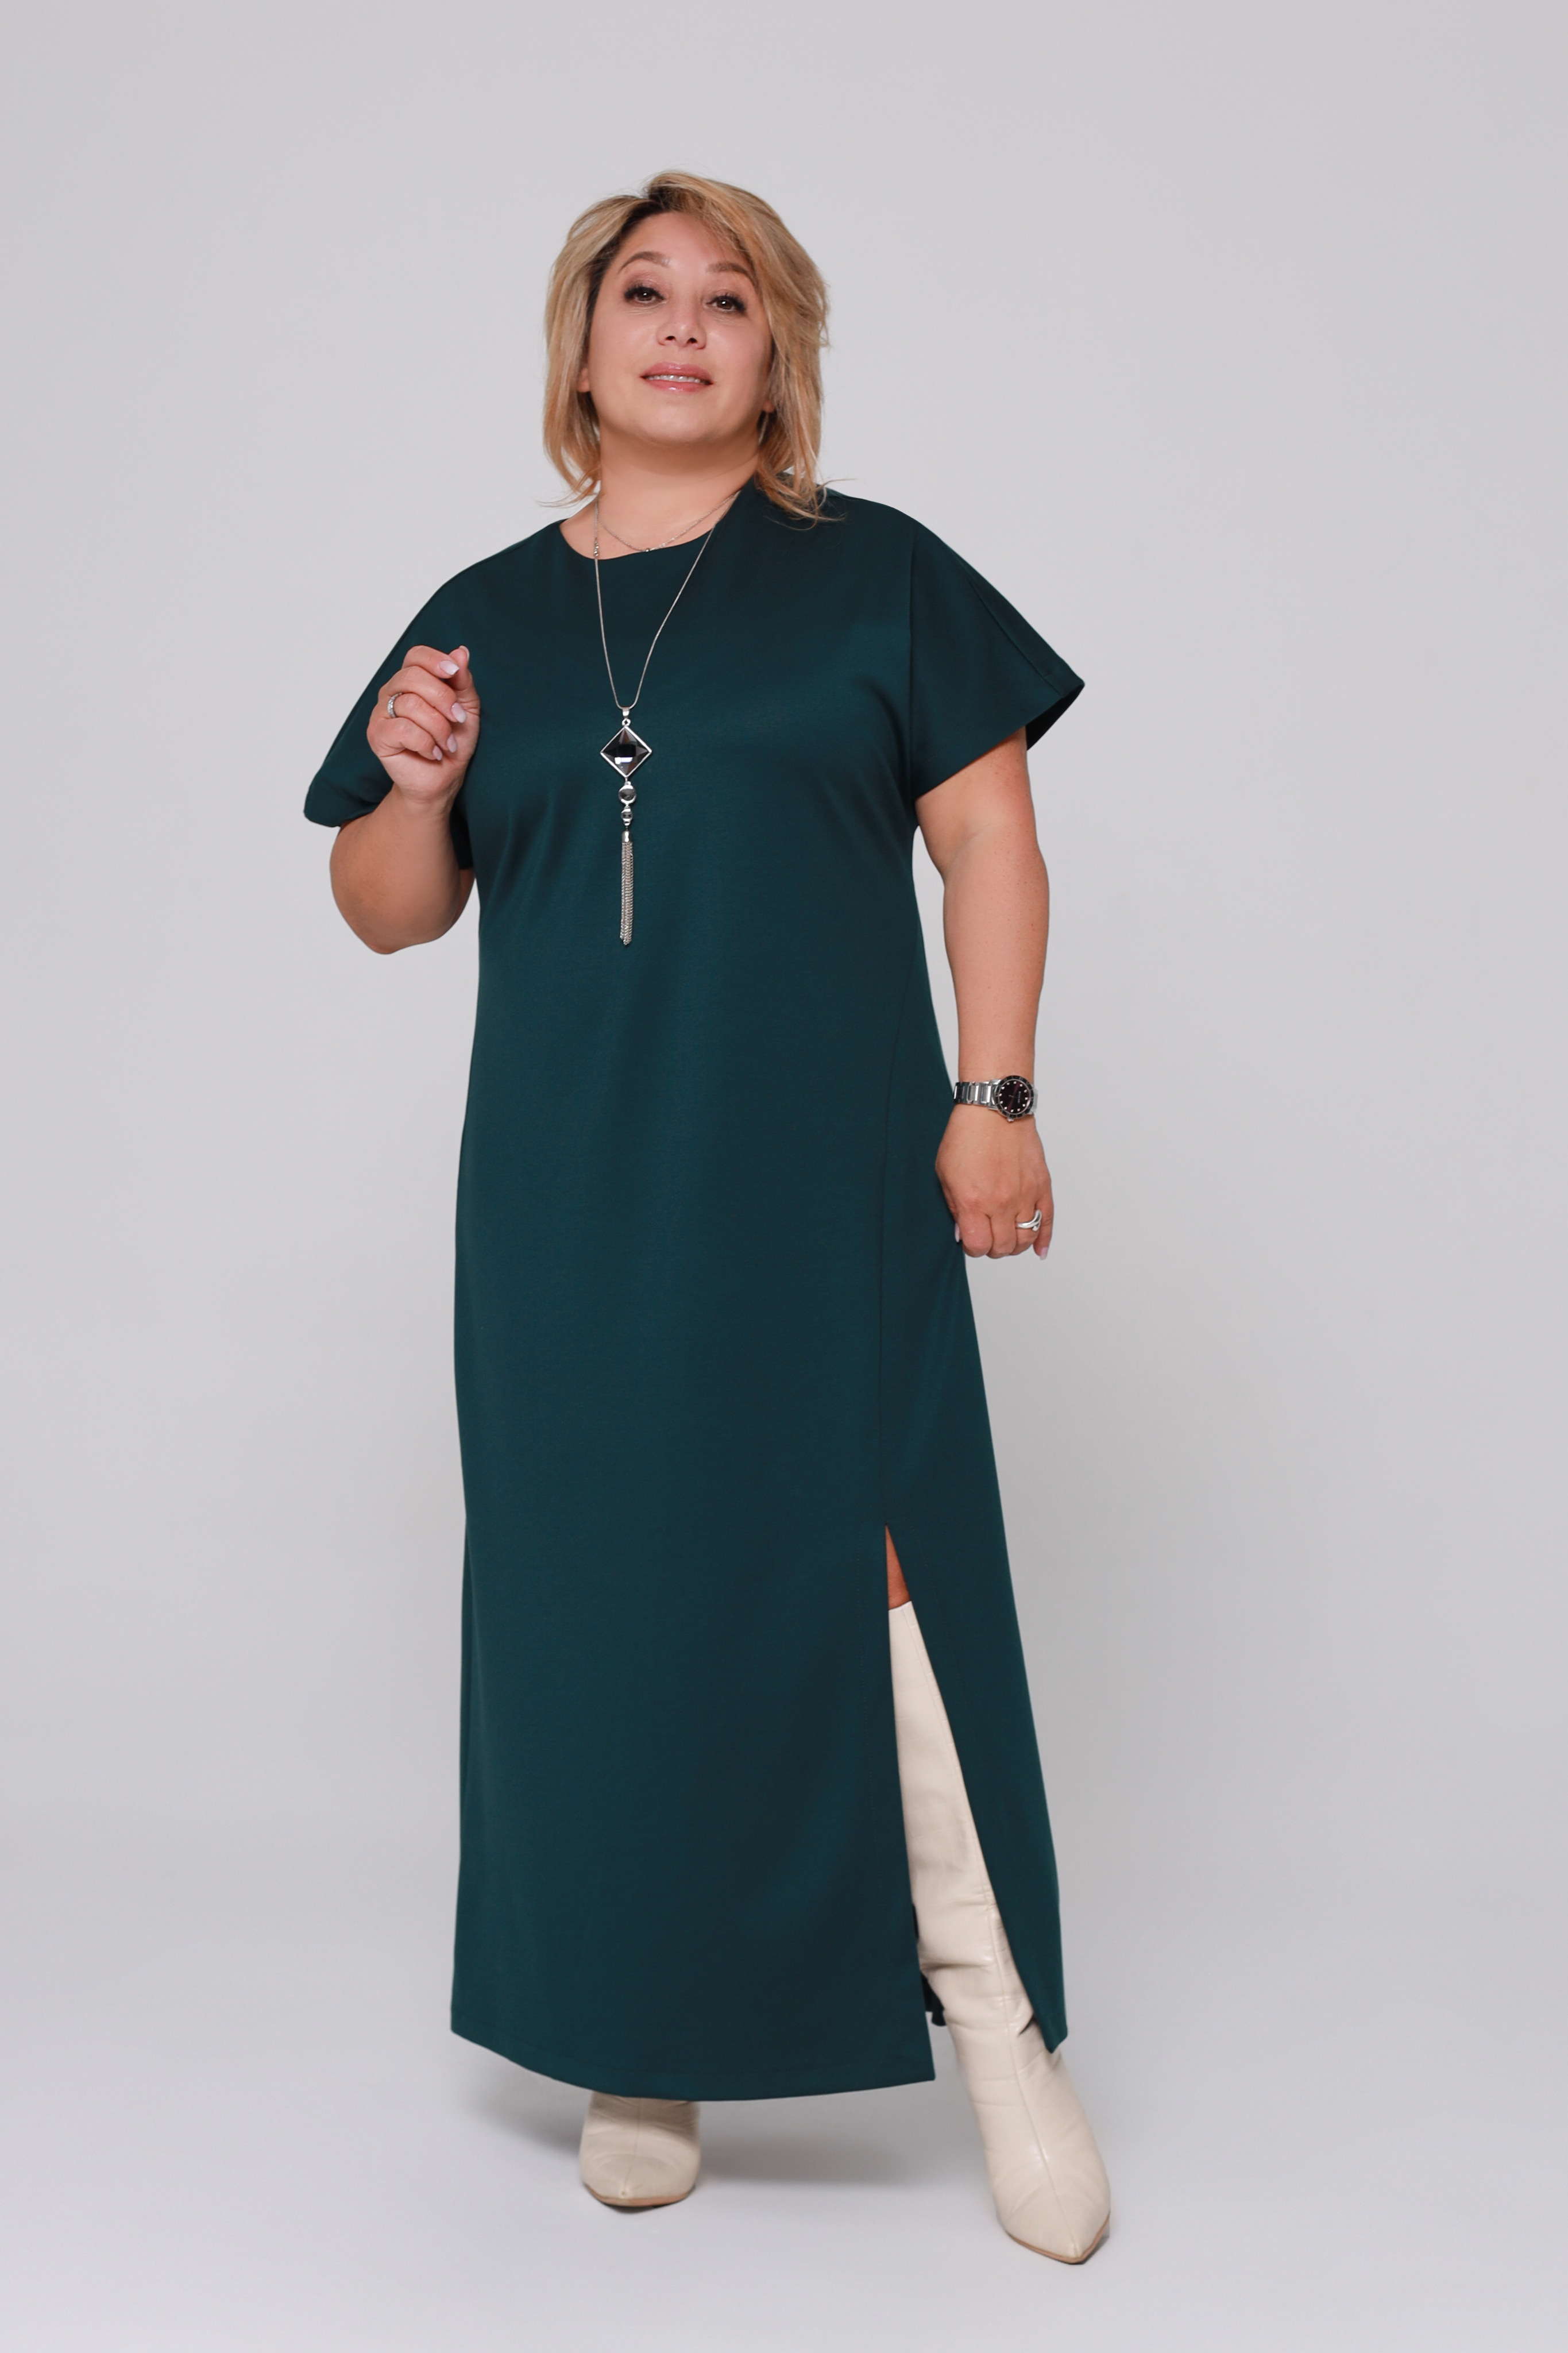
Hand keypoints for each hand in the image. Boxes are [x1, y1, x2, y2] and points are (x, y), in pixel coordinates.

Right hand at [367, 645, 479, 807]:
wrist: (442, 780)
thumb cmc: (452, 742)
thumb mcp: (467, 708)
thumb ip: (462, 680)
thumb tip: (460, 652)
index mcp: (411, 681)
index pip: (415, 655)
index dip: (435, 660)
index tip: (454, 673)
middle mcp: (392, 693)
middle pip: (413, 676)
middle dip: (443, 699)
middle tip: (458, 719)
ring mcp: (381, 714)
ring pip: (411, 704)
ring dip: (438, 727)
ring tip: (446, 743)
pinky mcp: (377, 736)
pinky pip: (404, 729)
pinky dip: (426, 743)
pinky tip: (432, 753)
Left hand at [937, 1107, 1053, 1259]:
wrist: (994, 1109)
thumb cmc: (966, 1136)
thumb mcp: (945, 1174)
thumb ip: (954, 1207)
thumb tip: (963, 1233)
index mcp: (974, 1201)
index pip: (978, 1246)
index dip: (973, 1247)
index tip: (971, 1238)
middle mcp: (1001, 1202)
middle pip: (1003, 1247)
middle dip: (993, 1247)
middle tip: (987, 1235)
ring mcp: (1025, 1195)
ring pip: (1026, 1238)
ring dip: (1015, 1244)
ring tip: (1007, 1236)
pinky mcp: (1041, 1186)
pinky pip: (1047, 1221)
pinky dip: (1044, 1240)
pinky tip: (1038, 1250)